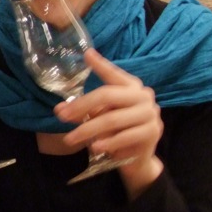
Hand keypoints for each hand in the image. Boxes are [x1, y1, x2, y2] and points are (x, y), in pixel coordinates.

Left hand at [53, 49, 163, 196]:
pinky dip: (107, 143)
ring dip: (88, 130)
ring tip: (71, 139)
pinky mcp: (152, 132)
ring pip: (112, 119)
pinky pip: (124, 137)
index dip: (101, 65)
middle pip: (107, 95)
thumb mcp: (97, 118)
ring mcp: (149, 113)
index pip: (113, 74)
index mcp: (130, 86)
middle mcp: (143, 95)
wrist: (139, 157)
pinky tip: (94, 148)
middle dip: (81, 106)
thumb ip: (81, 111)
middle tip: (62, 117)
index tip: (87, 54)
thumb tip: (59, 109)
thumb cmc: (117, 131)